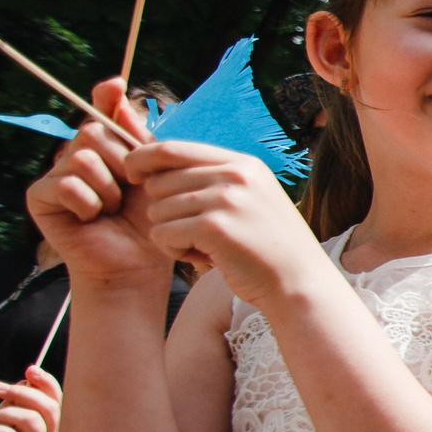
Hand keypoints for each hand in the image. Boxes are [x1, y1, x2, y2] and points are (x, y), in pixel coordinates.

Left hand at [0, 367, 61, 431]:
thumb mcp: (4, 413)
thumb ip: (18, 399)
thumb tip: (30, 377)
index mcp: (50, 428)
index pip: (57, 400)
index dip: (47, 382)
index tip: (30, 369)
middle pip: (47, 408)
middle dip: (20, 392)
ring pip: (29, 419)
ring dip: (1, 413)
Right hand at [24, 81, 168, 284]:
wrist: (137, 263)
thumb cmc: (148, 221)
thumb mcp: (151, 174)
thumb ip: (136, 136)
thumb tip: (115, 87)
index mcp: (105, 148)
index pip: (101, 111)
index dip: (105, 97)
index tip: (116, 85)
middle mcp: (76, 155)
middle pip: (92, 131)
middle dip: (121, 162)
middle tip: (128, 191)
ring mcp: (54, 174)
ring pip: (82, 157)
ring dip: (108, 188)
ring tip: (112, 209)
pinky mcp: (39, 196)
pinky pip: (67, 184)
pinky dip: (88, 204)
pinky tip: (92, 219)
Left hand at [126, 139, 329, 307]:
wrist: (299, 283)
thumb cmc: (268, 246)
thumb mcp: (249, 199)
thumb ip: (212, 179)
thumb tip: (152, 169)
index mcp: (242, 163)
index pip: (172, 148)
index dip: (142, 160)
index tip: (133, 176)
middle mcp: (234, 175)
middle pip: (158, 182)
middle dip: (163, 209)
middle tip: (189, 231)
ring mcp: (226, 200)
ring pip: (157, 210)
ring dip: (169, 234)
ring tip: (201, 247)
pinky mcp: (214, 228)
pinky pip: (162, 234)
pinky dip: (173, 251)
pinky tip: (200, 258)